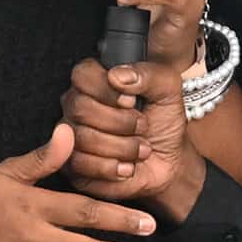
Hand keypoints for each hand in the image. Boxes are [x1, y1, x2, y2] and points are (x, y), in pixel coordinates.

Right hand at [54, 53, 191, 207]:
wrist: (168, 162)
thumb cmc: (162, 124)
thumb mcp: (168, 92)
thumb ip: (148, 75)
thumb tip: (118, 75)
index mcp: (97, 82)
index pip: (83, 74)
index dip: (107, 90)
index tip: (131, 101)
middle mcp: (79, 106)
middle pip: (80, 107)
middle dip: (120, 122)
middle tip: (142, 126)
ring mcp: (73, 135)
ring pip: (82, 138)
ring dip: (121, 147)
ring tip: (141, 149)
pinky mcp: (73, 164)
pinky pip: (81, 163)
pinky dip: (111, 167)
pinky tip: (126, 166)